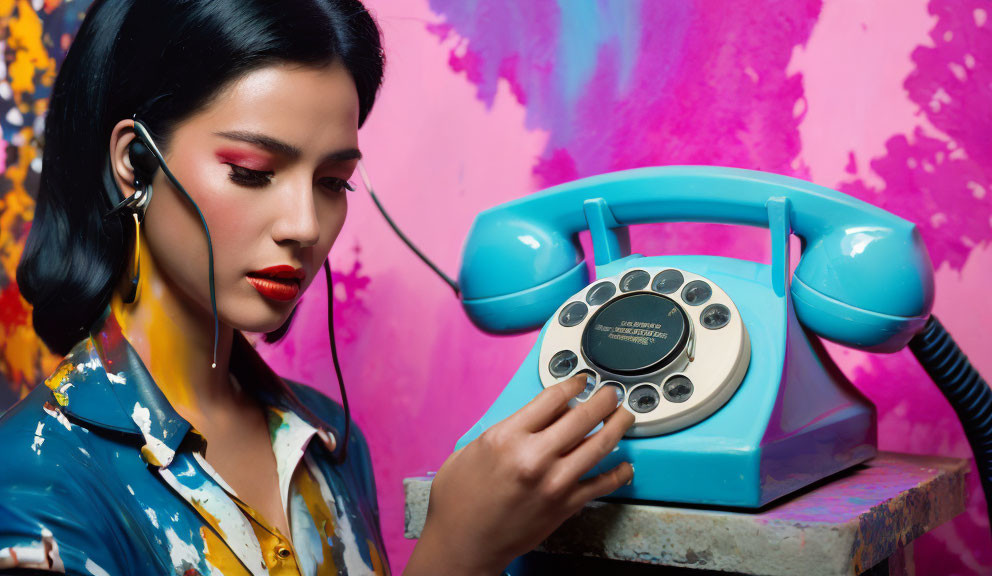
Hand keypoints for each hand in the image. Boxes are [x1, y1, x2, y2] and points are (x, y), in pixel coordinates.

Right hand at [405, 374, 635, 574]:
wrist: (462, 544)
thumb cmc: (458, 500)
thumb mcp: (471, 449)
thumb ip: (507, 429)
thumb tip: (540, 416)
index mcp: (507, 437)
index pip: (552, 398)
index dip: (572, 384)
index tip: (581, 382)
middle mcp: (534, 457)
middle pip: (583, 416)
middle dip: (603, 400)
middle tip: (611, 394)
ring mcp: (554, 483)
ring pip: (599, 445)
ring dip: (617, 426)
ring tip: (624, 417)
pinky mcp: (565, 506)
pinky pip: (602, 484)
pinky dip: (619, 473)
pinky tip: (625, 465)